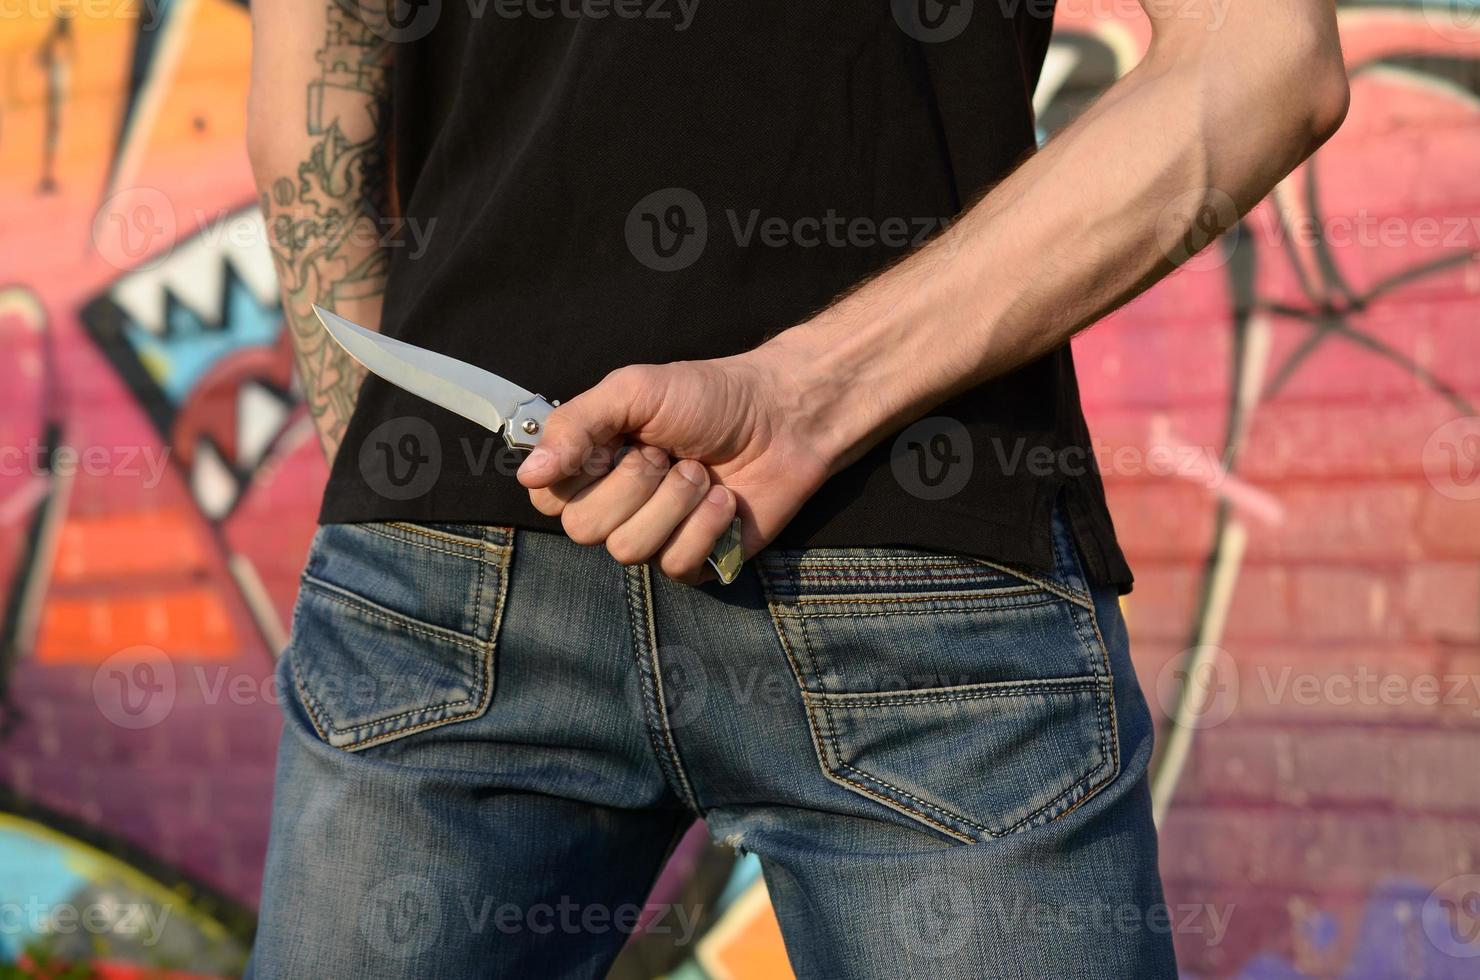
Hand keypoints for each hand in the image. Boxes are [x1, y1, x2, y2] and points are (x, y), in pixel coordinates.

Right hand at [515, 344, 842, 583]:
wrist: (782, 418)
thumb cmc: (709, 397)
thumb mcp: (633, 390)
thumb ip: (575, 425)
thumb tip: (529, 474)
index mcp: (591, 465)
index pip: (547, 498)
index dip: (577, 476)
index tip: (611, 446)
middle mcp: (615, 505)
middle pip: (583, 528)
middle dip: (632, 485)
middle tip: (666, 454)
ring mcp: (654, 537)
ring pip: (627, 549)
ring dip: (673, 502)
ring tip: (701, 472)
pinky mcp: (694, 560)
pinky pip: (674, 565)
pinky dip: (704, 527)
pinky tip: (724, 500)